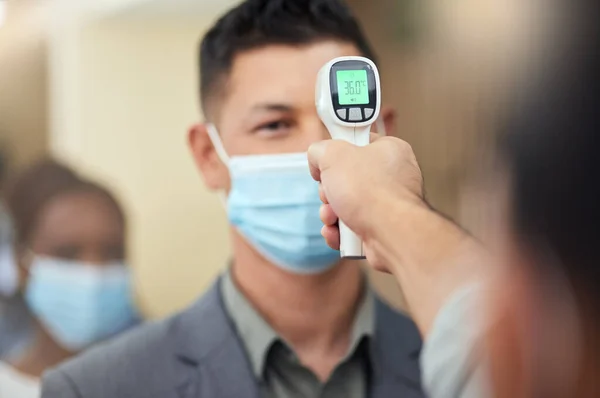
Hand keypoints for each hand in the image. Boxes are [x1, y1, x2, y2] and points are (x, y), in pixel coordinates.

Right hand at [308, 135, 424, 270]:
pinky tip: (337, 232)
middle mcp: (392, 177)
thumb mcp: (333, 154)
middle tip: (330, 192)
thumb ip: (320, 149)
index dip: (337, 151)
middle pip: (346, 178)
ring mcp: (388, 206)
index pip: (357, 143)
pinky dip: (339, 231)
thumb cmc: (372, 193)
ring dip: (330, 213)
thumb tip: (317, 159)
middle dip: (329, 190)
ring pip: (346, 205)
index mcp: (389, 151)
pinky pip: (352, 227)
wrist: (390, 234)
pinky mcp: (382, 229)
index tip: (327, 157)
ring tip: (333, 216)